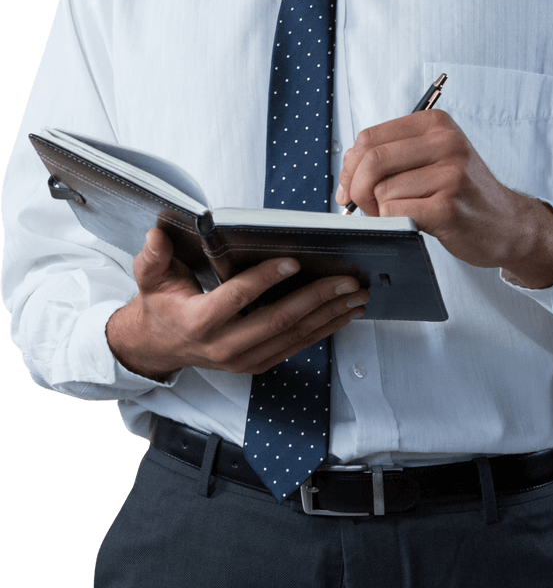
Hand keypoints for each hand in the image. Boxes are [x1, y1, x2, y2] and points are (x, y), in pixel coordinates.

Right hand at [105, 227, 368, 381]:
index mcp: (198, 322)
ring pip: (294, 336)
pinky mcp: (258, 364)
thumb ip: (153, 256)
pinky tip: (343, 313)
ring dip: (330, 315)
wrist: (159, 346)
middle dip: (317, 298)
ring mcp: (244, 360)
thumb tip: (156, 233)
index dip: (266, 279)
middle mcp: (224, 346)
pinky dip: (323, 329)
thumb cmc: (161, 304)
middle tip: (347, 280)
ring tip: (356, 295)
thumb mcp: (150, 277)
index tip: (295, 261)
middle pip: (278, 320)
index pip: (237, 298)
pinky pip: (296, 346)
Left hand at [336, 110, 552, 288]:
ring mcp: (450, 174)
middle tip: (364, 206)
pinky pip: (396, 212)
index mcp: (435, 124)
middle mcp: (445, 142)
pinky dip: (393, 223)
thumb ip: (391, 156)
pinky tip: (412, 224)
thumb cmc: (462, 193)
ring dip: (379, 211)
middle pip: (371, 160)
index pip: (369, 137)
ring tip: (401, 215)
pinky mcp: (449, 207)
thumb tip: (346, 169)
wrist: (508, 224)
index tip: (349, 186)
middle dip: (356, 188)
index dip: (350, 166)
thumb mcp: (432, 159)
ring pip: (381, 190)